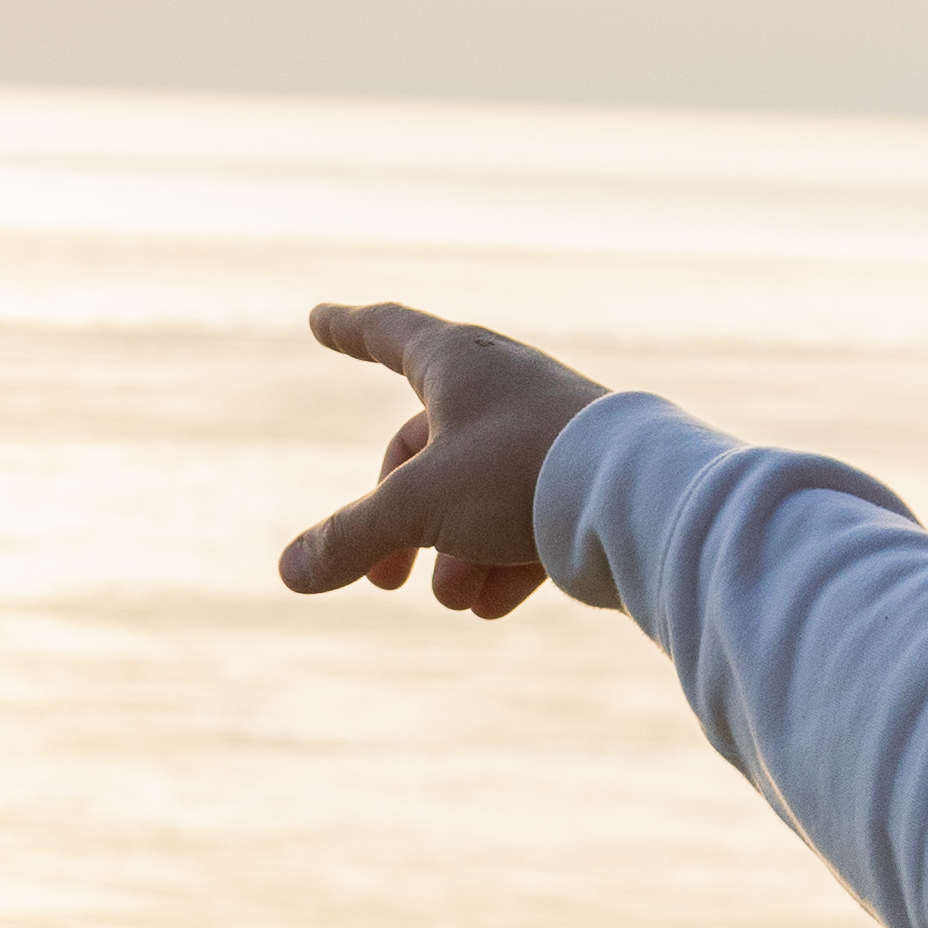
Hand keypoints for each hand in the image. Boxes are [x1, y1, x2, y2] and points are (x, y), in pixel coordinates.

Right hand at [277, 302, 605, 621]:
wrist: (637, 497)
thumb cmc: (520, 473)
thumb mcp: (418, 507)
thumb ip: (351, 537)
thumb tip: (290, 572)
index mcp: (459, 362)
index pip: (389, 333)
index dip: (349, 329)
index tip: (319, 319)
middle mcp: (505, 387)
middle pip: (426, 449)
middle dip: (399, 522)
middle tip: (381, 581)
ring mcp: (548, 431)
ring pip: (479, 492)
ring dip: (456, 553)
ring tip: (456, 602)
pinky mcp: (586, 477)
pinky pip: (531, 515)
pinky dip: (505, 560)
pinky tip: (493, 608)